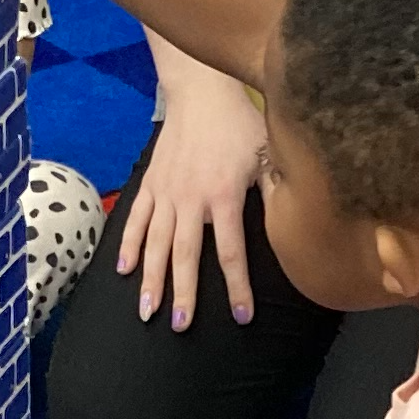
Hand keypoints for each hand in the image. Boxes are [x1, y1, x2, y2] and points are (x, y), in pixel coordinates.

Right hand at [118, 68, 265, 331]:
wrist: (201, 92)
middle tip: (180, 326)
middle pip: (185, 255)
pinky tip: (125, 271)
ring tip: (147, 311)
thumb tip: (294, 222)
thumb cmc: (239, 123)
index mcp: (224, 196)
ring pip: (156, 243)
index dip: (237, 287)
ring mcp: (166, 193)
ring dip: (151, 279)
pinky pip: (137, 219)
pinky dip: (130, 245)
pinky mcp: (150, 183)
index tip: (242, 317)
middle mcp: (191, 199)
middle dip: (183, 293)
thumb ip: (275, 190)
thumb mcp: (267, 153)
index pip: (231, 252)